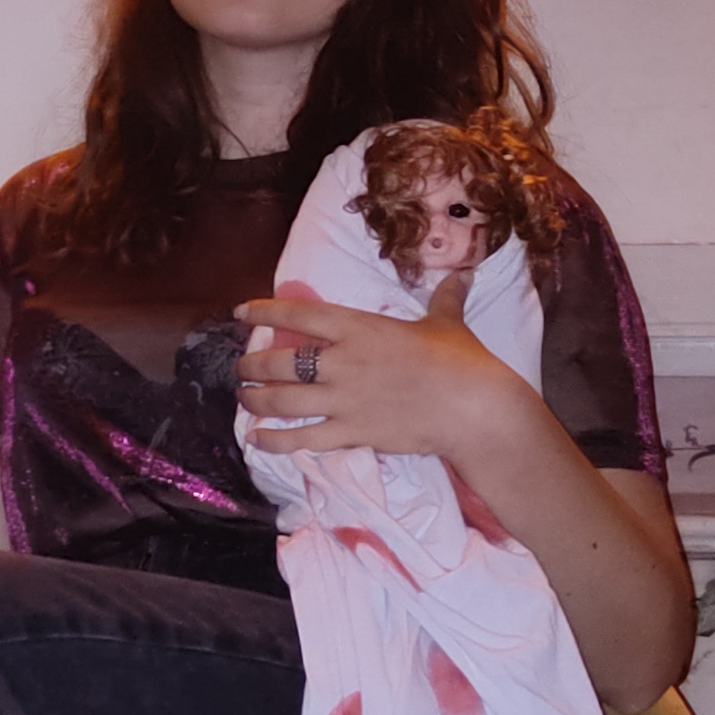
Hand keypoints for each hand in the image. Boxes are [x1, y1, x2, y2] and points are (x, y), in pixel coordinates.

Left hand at [234, 290, 498, 460]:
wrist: (473, 407)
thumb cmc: (461, 360)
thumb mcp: (448, 322)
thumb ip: (446, 297)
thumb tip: (466, 274)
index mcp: (359, 327)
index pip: (299, 314)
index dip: (265, 312)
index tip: (241, 312)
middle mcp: (342, 361)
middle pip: (279, 361)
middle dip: (252, 365)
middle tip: (242, 368)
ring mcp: (343, 399)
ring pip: (282, 400)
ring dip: (255, 400)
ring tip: (244, 398)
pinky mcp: (351, 432)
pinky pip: (302, 438)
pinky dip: (274, 440)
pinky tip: (256, 439)